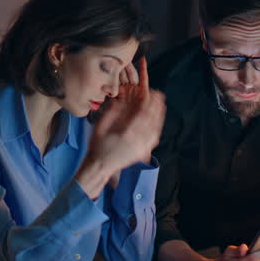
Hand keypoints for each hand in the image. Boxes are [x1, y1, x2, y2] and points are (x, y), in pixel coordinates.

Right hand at [79, 58, 164, 194]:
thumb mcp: (100, 128)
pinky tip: (158, 123)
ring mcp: (140, 148)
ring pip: (155, 130)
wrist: (99, 167)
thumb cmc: (97, 148)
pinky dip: (157, 129)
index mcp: (126, 134)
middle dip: (156, 107)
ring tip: (162, 106)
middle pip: (151, 121)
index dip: (148, 103)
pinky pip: (153, 140)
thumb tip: (119, 101)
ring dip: (159, 116)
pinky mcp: (141, 152)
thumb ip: (110, 113)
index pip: (142, 115)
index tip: (151, 93)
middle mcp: (136, 141)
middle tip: (159, 95)